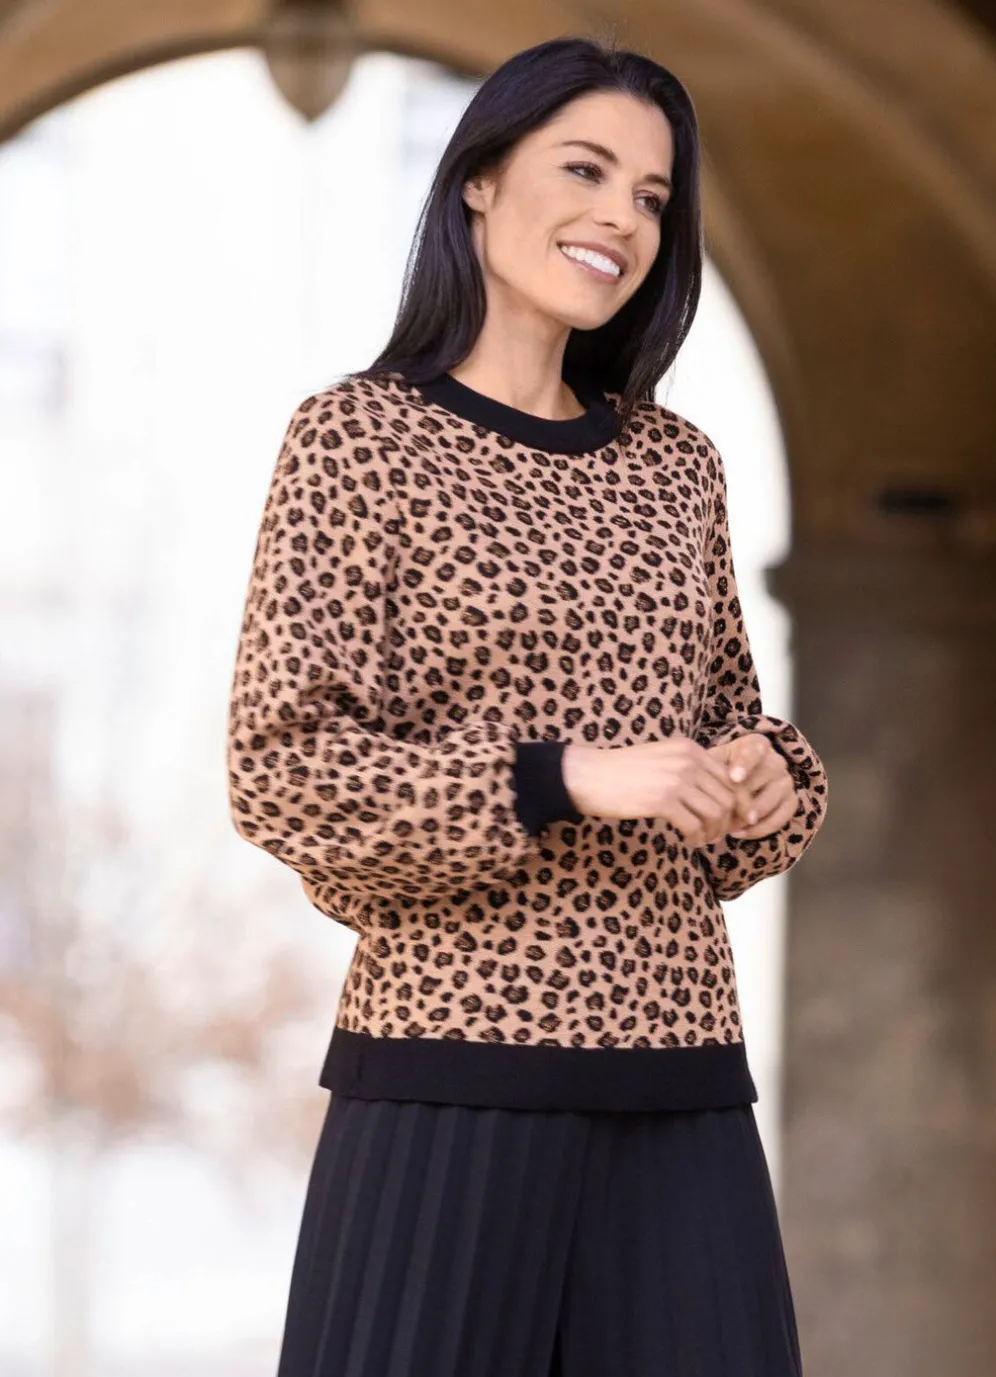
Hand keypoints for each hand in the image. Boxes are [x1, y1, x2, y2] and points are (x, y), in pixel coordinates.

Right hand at [562, 738, 740, 847]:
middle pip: (727, 796)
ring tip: (702, 840)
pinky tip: (689, 841)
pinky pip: (694, 825)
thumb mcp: (661, 759)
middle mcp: (687, 760)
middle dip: (728, 820)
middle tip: (718, 835)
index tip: (733, 819)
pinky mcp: (663, 801)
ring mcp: (676, 779)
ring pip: (715, 813)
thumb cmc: (622, 772)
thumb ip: (688, 769)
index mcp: (689, 749)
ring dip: (713, 832)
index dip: (737, 802)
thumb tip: (716, 794)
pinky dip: (696, 838)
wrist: (589, 775)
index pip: (729, 777)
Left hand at [705, 733, 797, 839]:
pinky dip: (761, 828)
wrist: (730, 787)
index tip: (734, 778)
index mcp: (757, 745)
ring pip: (775, 797)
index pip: (755, 750)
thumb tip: (708, 781)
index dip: (745, 764)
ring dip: (753, 815)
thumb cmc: (718, 772)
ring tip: (731, 827)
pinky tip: (741, 833)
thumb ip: (711, 768)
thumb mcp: (712, 764)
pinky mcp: (790, 801)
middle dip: (745, 796)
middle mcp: (776, 760)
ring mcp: (785, 781)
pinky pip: (781, 817)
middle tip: (726, 811)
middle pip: (766, 775)